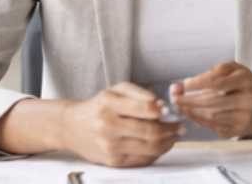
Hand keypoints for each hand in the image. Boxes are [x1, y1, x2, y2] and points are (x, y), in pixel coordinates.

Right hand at [59, 82, 184, 166]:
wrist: (71, 127)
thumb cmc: (98, 107)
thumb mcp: (115, 90)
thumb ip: (139, 93)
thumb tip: (161, 106)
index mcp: (109, 104)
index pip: (145, 109)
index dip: (163, 111)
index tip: (170, 111)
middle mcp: (108, 126)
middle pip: (150, 132)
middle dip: (171, 129)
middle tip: (180, 126)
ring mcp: (110, 146)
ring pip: (150, 148)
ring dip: (167, 142)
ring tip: (173, 136)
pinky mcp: (113, 162)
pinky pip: (142, 160)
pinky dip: (156, 153)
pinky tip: (160, 145)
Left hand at [170, 62, 251, 138]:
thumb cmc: (238, 85)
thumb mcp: (231, 70)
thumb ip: (213, 72)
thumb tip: (187, 83)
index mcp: (245, 80)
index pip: (216, 82)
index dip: (197, 84)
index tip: (183, 85)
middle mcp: (247, 100)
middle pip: (212, 102)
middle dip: (189, 101)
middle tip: (174, 98)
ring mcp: (243, 118)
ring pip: (211, 116)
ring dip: (191, 111)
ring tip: (179, 105)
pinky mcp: (236, 131)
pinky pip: (212, 126)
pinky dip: (198, 119)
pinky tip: (190, 113)